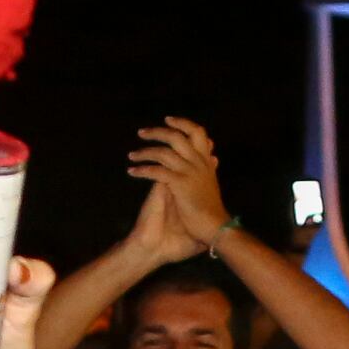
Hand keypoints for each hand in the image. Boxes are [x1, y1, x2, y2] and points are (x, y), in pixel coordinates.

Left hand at [131, 117, 229, 256]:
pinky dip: (142, 170)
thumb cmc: (213, 210)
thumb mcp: (212, 184)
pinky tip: (132, 172)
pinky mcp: (180, 184)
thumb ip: (208, 169)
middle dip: (157, 132)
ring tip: (132, 155)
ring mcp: (189, 172)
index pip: (197, 133)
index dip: (182, 123)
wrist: (216, 227)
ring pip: (163, 153)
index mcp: (206, 161)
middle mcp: (198, 163)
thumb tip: (213, 157)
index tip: (168, 120)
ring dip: (144, 152)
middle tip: (141, 133)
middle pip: (176, 137)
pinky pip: (157, 172)